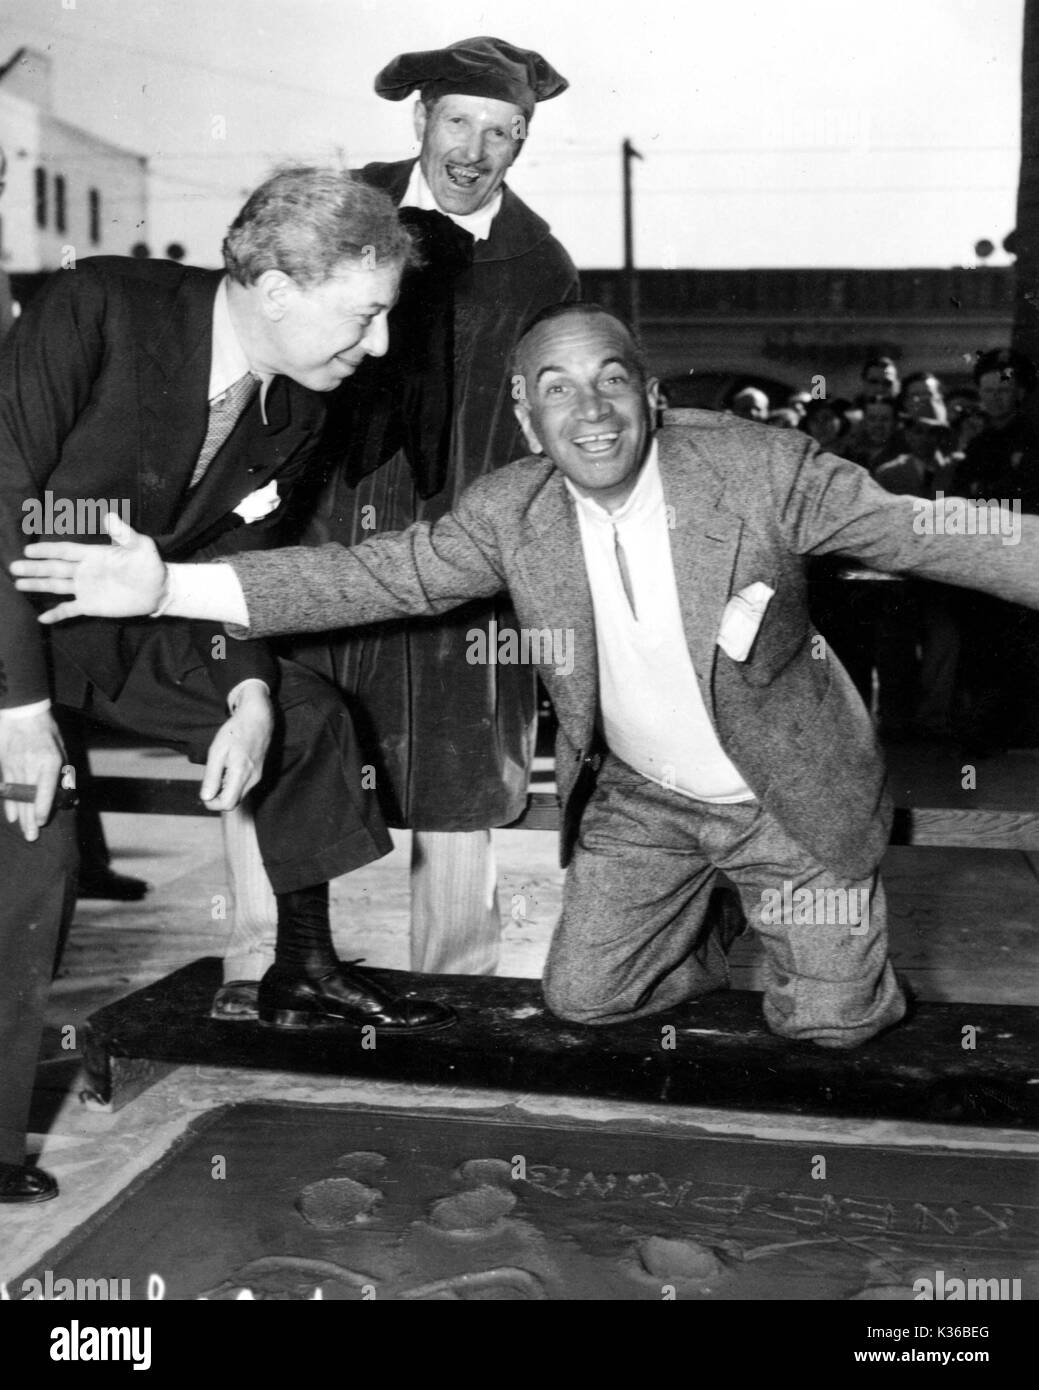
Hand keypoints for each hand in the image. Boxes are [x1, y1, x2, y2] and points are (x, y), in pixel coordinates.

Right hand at [0, 710, 65, 839]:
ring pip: (17, 796)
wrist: (22, 715)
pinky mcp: (5, 765)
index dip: (43, 807)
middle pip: (29, 797)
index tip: (42, 822)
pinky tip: (12, 817)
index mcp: (49, 761)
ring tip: (24, 831)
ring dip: (20, 815)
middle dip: (30, 819)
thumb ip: (64, 774)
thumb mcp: (61, 750)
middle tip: (32, 837)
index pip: (44, 789)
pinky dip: (9, 804)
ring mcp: (15, 766)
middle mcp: (31, 765)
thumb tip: (69, 796)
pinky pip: (7, 789)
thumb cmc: (47, 733)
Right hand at [11, 513, 167, 622]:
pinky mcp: (91, 605)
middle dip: (34, 568)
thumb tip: (109, 515)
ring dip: (37, 585)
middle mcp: (84, 571)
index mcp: (92, 555)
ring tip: (18, 584)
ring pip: (56, 586)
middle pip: (54, 568)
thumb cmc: (149, 564)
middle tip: (13, 567)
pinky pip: (70, 609)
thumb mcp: (140, 546)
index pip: (64, 551)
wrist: (158, 590)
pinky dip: (57, 614)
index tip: (28, 550)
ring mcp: (85, 588)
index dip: (47, 550)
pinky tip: (42, 618)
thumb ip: (123, 533)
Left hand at [199, 685, 273, 811]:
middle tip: (209, 780)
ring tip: (220, 770)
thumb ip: (212, 776)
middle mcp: (253, 779)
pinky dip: (232, 783)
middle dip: (218, 797)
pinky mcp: (258, 773)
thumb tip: (205, 797)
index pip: (227, 804)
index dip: (212, 803)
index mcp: (242, 774)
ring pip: (238, 795)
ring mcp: (257, 776)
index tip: (204, 792)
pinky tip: (228, 767)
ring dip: (225, 790)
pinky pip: (243, 786)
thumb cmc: (235, 731)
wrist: (257, 718)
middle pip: (233, 802)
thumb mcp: (217, 751)